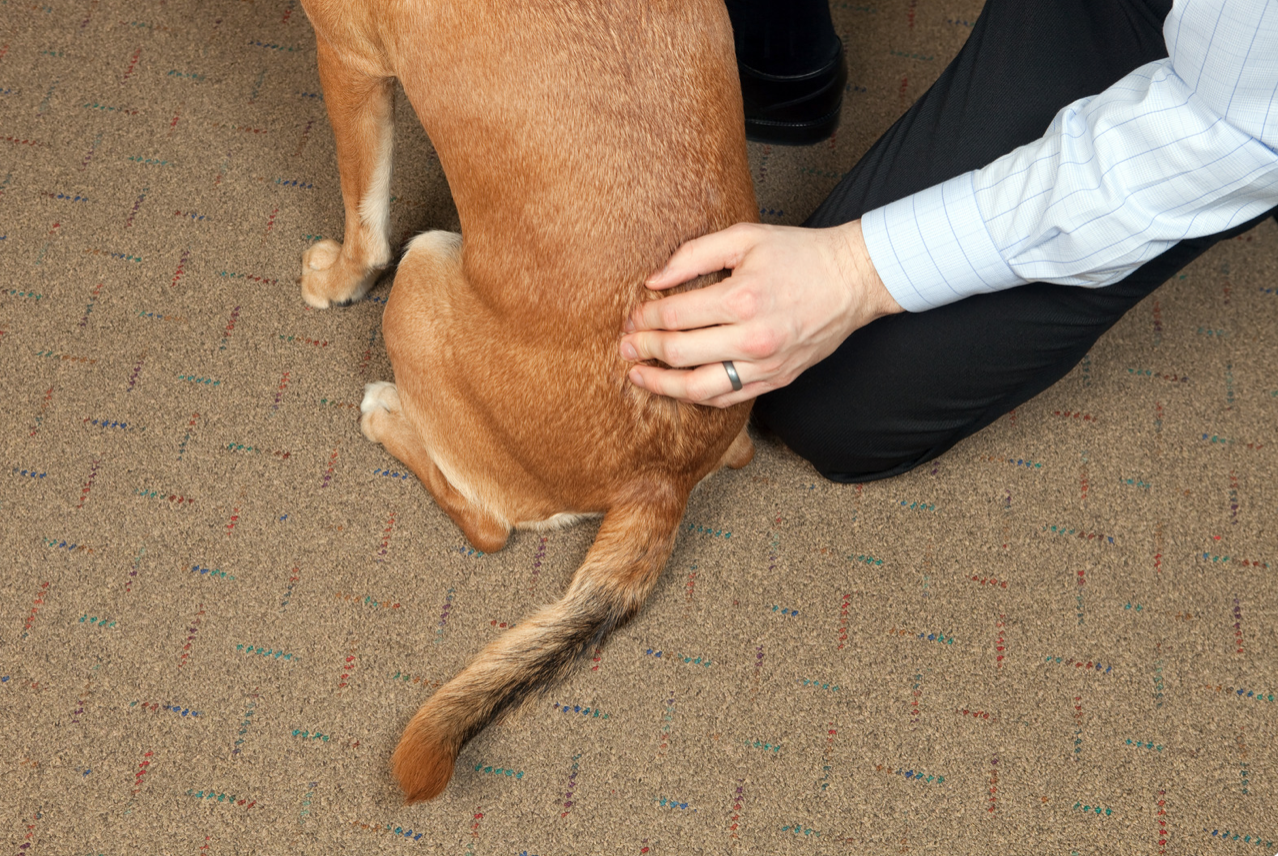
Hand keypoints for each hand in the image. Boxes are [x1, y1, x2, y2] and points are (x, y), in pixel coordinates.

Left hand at [619, 220, 902, 406]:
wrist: (854, 279)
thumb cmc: (799, 254)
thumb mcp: (745, 238)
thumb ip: (694, 255)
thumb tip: (654, 280)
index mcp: (742, 298)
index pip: (675, 316)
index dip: (646, 318)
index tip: (633, 317)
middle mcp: (752, 338)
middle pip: (680, 354)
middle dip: (645, 350)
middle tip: (626, 347)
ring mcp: (766, 365)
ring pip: (699, 388)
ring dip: (662, 384)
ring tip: (639, 376)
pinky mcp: (777, 379)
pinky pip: (728, 397)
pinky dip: (698, 396)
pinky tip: (680, 387)